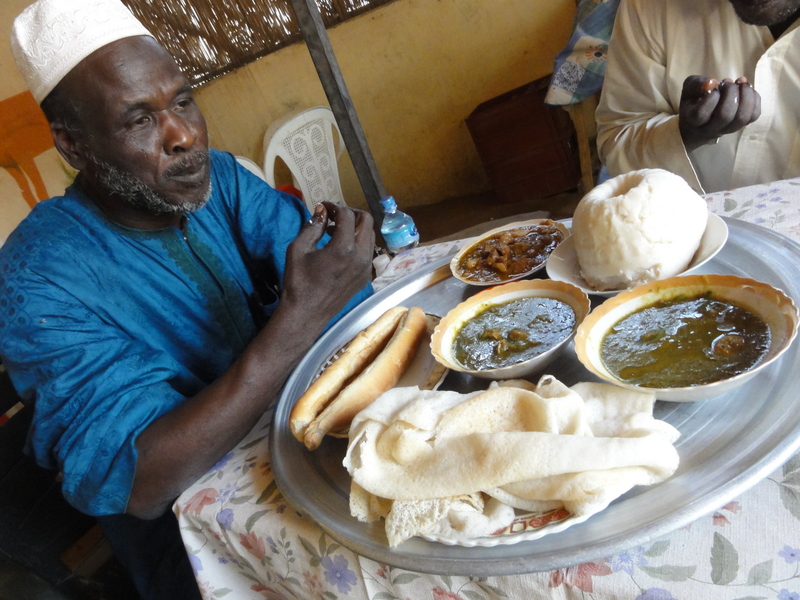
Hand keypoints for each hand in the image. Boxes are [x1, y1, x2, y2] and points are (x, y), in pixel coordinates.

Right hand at [281, 202, 374, 329]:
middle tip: (333, 215)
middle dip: (350, 213)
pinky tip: (339, 248)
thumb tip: (322, 211)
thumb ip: (312, 226)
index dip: (334, 206)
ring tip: (334, 231)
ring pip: (369, 236)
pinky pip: (367, 251)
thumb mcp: (298, 249)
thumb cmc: (298, 282)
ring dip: (355, 227)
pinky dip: (357, 242)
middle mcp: (361, 256)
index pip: (347, 215)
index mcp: (344, 248)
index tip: (323, 207)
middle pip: (366, 221)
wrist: (306, 314)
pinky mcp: (365, 277)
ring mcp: (366, 268)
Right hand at [679, 75, 760, 151]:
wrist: (699, 123)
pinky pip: (753, 116)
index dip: (711, 97)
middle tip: (727, 82)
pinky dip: (755, 99)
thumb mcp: (689, 89)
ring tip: (740, 84)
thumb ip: (696, 84)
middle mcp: (710, 129)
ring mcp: (727, 130)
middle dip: (730, 93)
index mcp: (693, 120)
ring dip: (746, 96)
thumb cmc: (693, 102)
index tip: (713, 86)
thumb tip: (711, 82)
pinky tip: (747, 90)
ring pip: (741, 118)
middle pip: (725, 116)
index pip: (702, 113)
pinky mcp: (741, 126)